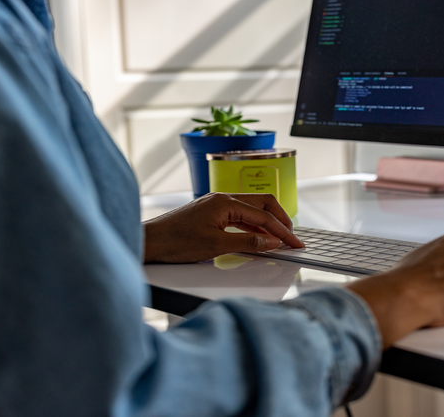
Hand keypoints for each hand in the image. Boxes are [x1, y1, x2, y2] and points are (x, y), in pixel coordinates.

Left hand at [143, 193, 303, 263]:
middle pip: (262, 203)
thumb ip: (247, 242)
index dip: (283, 231)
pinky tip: (259, 237)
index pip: (264, 215)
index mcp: (225, 201)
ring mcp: (216, 204)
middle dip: (280, 220)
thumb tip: (271, 242)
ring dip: (268, 223)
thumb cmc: (174, 242)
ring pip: (252, 209)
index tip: (295, 243)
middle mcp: (222, 198)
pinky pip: (240, 216)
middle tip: (293, 237)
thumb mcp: (215, 245)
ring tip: (280, 238)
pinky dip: (253, 226)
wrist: (148, 242)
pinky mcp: (211, 213)